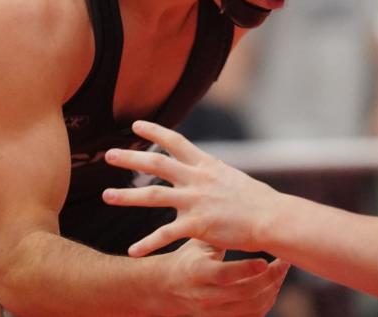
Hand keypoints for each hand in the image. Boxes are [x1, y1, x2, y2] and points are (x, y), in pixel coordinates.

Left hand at [102, 121, 278, 255]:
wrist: (271, 218)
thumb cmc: (258, 201)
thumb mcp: (232, 178)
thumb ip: (214, 175)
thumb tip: (207, 172)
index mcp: (206, 165)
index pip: (176, 141)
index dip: (154, 131)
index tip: (136, 125)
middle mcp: (197, 179)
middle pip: (157, 163)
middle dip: (130, 158)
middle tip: (109, 154)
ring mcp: (196, 201)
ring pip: (153, 196)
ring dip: (127, 196)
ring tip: (106, 196)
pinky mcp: (197, 225)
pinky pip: (166, 235)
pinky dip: (148, 244)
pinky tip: (132, 252)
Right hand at [156, 239, 288, 316]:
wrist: (167, 287)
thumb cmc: (188, 257)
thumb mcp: (198, 243)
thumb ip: (217, 233)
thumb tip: (245, 214)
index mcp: (198, 272)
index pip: (224, 274)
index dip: (246, 269)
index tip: (266, 260)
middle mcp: (206, 295)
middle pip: (245, 293)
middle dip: (270, 279)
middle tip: (283, 262)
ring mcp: (215, 311)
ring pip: (253, 308)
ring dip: (272, 290)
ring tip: (280, 272)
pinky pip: (252, 316)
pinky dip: (266, 302)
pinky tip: (272, 285)